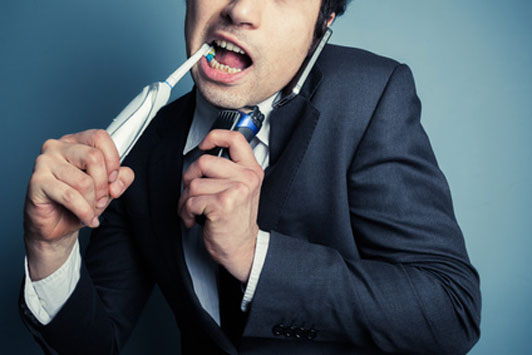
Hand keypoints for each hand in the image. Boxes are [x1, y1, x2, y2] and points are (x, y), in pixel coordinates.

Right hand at [24, 129, 134, 279]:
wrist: (57, 226)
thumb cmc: (80, 202)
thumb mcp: (108, 188)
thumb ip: (121, 178)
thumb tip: (119, 180)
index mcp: (75, 142)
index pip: (100, 137)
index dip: (113, 160)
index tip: (113, 179)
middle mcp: (57, 147)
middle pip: (94, 157)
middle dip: (104, 185)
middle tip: (102, 200)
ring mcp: (44, 162)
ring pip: (84, 180)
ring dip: (93, 202)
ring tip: (91, 210)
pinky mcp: (37, 181)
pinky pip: (70, 196)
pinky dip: (84, 211)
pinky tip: (87, 218)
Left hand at [178, 130, 263, 281]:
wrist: (242, 248)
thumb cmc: (237, 221)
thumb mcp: (241, 189)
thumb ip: (229, 170)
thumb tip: (204, 154)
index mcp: (251, 170)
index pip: (235, 139)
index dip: (215, 136)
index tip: (204, 144)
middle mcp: (246, 178)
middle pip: (203, 161)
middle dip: (190, 178)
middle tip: (194, 192)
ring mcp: (236, 190)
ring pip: (193, 183)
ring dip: (186, 200)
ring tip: (195, 210)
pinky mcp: (223, 204)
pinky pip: (191, 200)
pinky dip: (187, 212)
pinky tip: (195, 218)